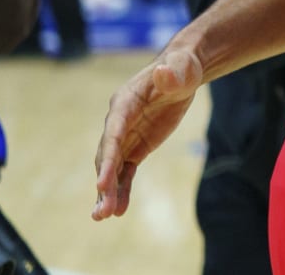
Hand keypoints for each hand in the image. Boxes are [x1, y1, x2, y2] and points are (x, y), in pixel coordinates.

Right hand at [92, 44, 203, 220]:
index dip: (107, 157)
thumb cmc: (181, 67)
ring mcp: (125, 137)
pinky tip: (119, 210)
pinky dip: (122, 189)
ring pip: (113, 168)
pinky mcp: (136, 147)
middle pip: (107, 156)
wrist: (181, 73)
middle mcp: (119, 122)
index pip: (113, 133)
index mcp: (125, 103)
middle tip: (102, 211)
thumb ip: (173, 73)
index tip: (102, 183)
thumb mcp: (182, 68)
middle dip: (104, 182)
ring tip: (104, 216)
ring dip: (108, 192)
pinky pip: (126, 172)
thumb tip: (163, 72)